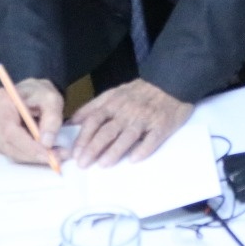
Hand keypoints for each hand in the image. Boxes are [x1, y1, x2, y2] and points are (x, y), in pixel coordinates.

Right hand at [0, 76, 63, 166]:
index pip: (10, 130)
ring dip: (32, 157)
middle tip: (55, 158)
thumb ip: (52, 119)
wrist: (32, 95)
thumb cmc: (40, 94)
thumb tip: (46, 143)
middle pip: (8, 144)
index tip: (48, 154)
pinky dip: (27, 156)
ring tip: (55, 155)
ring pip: (9, 151)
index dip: (28, 146)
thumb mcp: (52, 100)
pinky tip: (42, 153)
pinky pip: (10, 153)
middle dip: (32, 154)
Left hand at [68, 78, 192, 166]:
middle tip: (83, 164)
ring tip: (103, 165)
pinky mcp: (163, 125)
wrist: (172, 81)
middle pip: (108, 130)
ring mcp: (145, 118)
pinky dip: (144, 149)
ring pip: (128, 136)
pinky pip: (153, 139)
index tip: (75, 152)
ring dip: (115, 150)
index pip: (94, 120)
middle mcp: (128, 111)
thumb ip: (94, 106)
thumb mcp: (114, 92)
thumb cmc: (140, 91)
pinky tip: (135, 159)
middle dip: (93, 148)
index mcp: (114, 103)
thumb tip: (72, 121)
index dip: (84, 137)